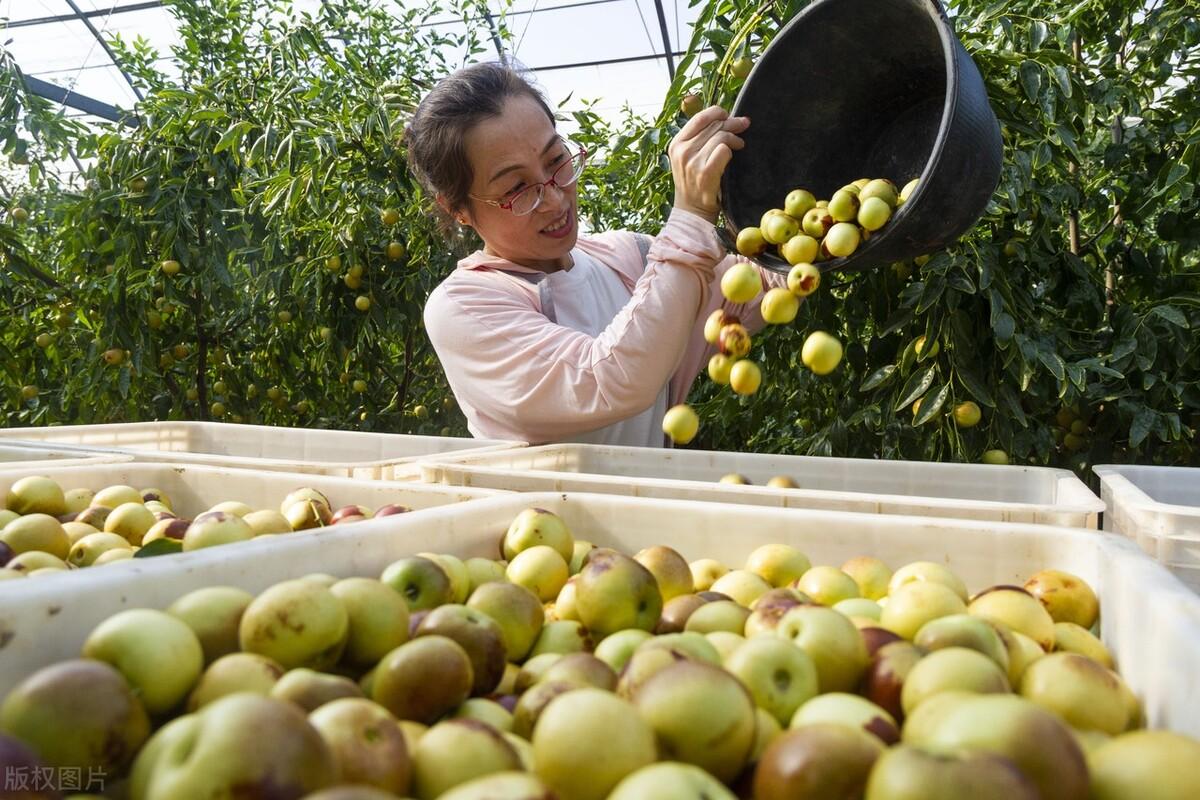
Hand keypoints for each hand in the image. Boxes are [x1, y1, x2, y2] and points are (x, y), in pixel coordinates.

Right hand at [669, 106, 749, 222]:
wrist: (692, 212)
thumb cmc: (694, 183)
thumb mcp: (688, 158)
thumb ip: (699, 138)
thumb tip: (723, 116)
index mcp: (676, 144)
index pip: (699, 118)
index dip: (716, 112)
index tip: (727, 115)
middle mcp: (682, 151)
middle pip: (713, 126)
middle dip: (732, 123)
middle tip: (744, 124)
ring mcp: (692, 162)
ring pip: (720, 136)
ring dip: (734, 138)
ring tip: (739, 144)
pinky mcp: (705, 173)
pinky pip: (724, 150)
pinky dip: (731, 151)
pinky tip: (734, 155)